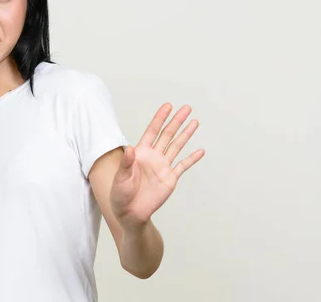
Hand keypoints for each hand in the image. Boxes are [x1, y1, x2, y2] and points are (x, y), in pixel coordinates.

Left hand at [110, 103, 204, 230]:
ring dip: (186, 134)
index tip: (168, 106)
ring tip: (195, 122)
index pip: (152, 131)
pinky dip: (192, 159)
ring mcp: (163, 167)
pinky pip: (183, 166)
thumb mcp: (120, 178)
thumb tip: (129, 148)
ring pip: (177, 146)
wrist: (130, 213)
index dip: (160, 118)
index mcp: (140, 153)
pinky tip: (200, 151)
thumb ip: (126, 163)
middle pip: (167, 135)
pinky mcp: (170, 179)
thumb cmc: (120, 195)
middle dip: (176, 121)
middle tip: (187, 108)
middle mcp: (153, 156)